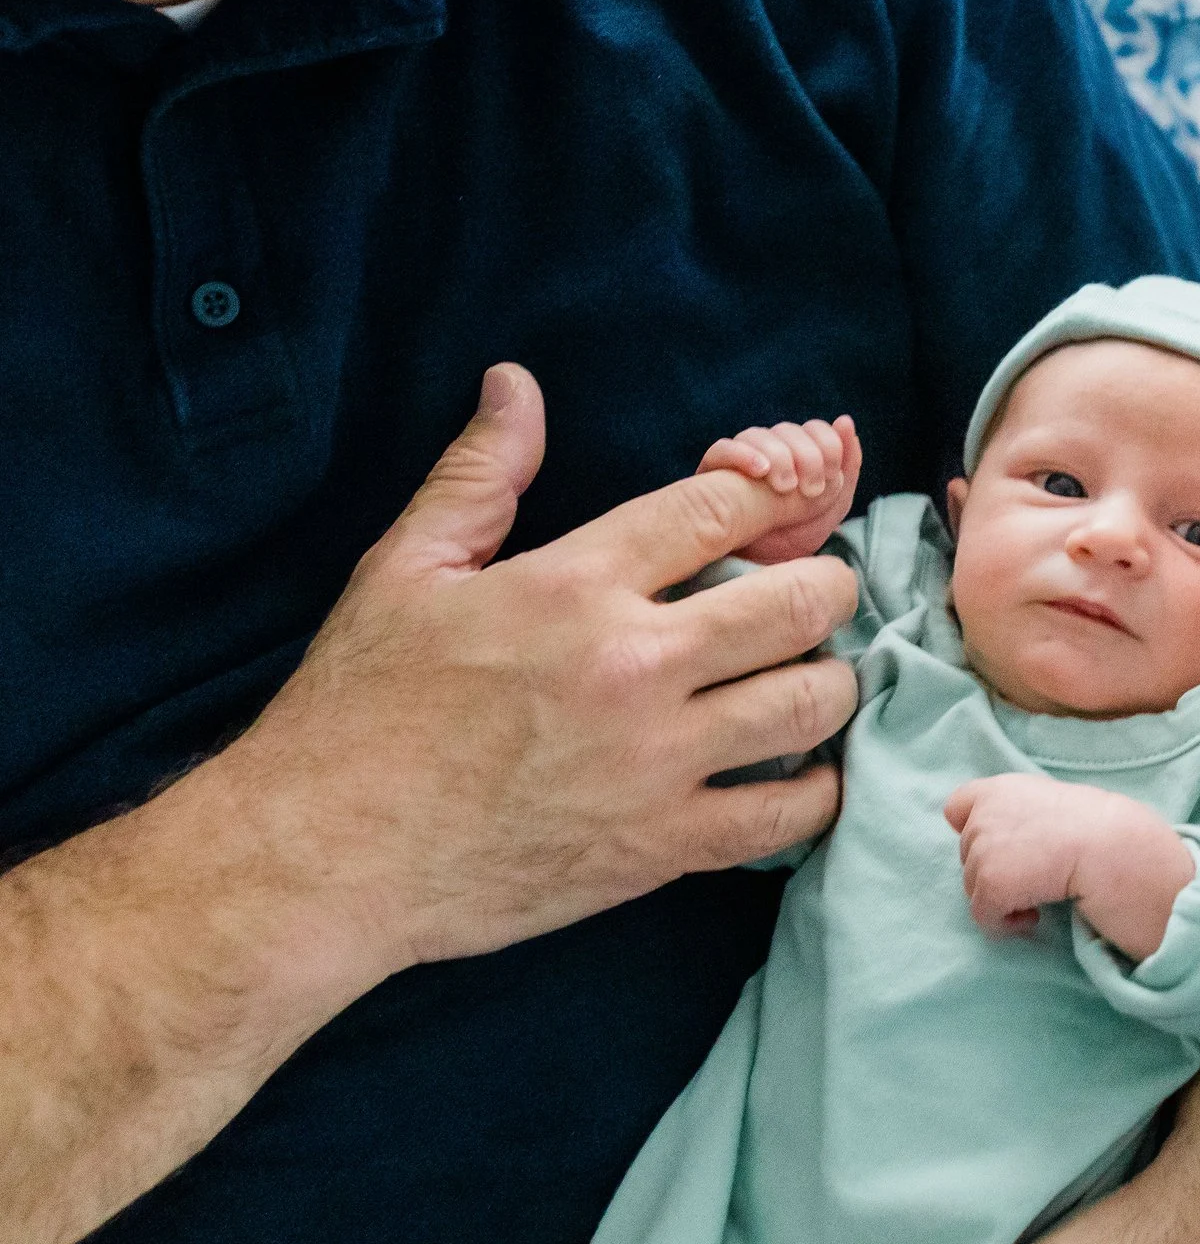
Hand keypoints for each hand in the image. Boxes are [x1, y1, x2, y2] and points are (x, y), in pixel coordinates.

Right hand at [0, 365, 863, 1243]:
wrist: (326, 860)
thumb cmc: (358, 711)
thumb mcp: (405, 570)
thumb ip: (479, 474)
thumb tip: (516, 383)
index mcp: (576, 584)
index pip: (724, 508)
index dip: (772, 499)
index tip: (779, 515)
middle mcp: (635, 664)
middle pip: (804, 602)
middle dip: (825, 589)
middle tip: (811, 601)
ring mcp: (660, 760)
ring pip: (816, 702)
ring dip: (829, 684)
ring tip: (805, 682)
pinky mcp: (666, 845)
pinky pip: (792, 814)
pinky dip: (816, 791)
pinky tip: (798, 774)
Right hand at [698, 417, 861, 563]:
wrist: (766, 567)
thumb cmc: (799, 532)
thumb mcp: (833, 502)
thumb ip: (847, 464)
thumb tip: (845, 421)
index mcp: (798, 451)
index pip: (813, 429)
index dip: (827, 444)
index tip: (832, 476)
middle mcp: (768, 449)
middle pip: (787, 430)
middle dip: (806, 455)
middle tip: (811, 490)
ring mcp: (740, 458)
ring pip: (756, 435)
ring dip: (778, 456)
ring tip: (786, 487)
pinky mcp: (712, 472)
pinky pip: (722, 450)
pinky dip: (742, 454)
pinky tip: (760, 471)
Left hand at [942, 774, 1195, 958]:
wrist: (1112, 846)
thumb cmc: (1101, 828)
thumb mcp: (1055, 803)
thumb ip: (1023, 814)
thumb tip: (1016, 845)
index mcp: (1000, 789)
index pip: (957, 808)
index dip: (975, 832)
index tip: (1005, 850)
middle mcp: (983, 814)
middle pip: (968, 855)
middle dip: (997, 869)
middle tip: (1037, 876)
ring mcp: (983, 849)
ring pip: (974, 888)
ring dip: (1005, 897)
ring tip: (1042, 895)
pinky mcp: (991, 884)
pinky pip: (984, 917)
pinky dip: (1008, 923)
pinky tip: (1038, 913)